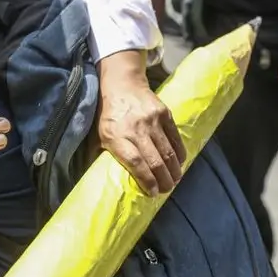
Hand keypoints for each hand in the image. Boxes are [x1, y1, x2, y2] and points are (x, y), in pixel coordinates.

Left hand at [97, 74, 186, 195]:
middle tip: (166, 190)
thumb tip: (100, 179)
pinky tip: (179, 163)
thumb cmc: (107, 114)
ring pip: (168, 152)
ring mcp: (152, 121)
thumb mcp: (97, 135)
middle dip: (164, 181)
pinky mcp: (164, 114)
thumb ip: (100, 155)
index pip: (135, 163)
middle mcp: (135, 130)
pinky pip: (176, 138)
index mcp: (116, 137)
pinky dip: (179, 154)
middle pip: (155, 161)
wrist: (122, 84)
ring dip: (174, 170)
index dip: (147, 180)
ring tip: (174, 180)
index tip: (152, 192)